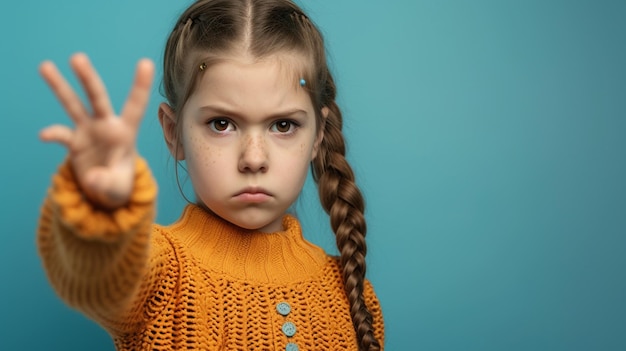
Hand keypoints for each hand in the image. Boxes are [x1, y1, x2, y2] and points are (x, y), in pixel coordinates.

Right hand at [39, 53, 154, 208]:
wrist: (106, 189)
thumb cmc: (119, 183)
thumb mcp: (119, 188)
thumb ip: (108, 183)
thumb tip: (91, 180)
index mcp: (126, 132)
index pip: (135, 106)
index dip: (140, 85)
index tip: (146, 62)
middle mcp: (106, 125)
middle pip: (97, 97)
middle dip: (88, 78)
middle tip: (77, 57)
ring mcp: (89, 130)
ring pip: (73, 104)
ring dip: (60, 86)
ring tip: (45, 66)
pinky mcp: (74, 140)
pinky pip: (61, 133)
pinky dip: (52, 134)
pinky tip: (44, 136)